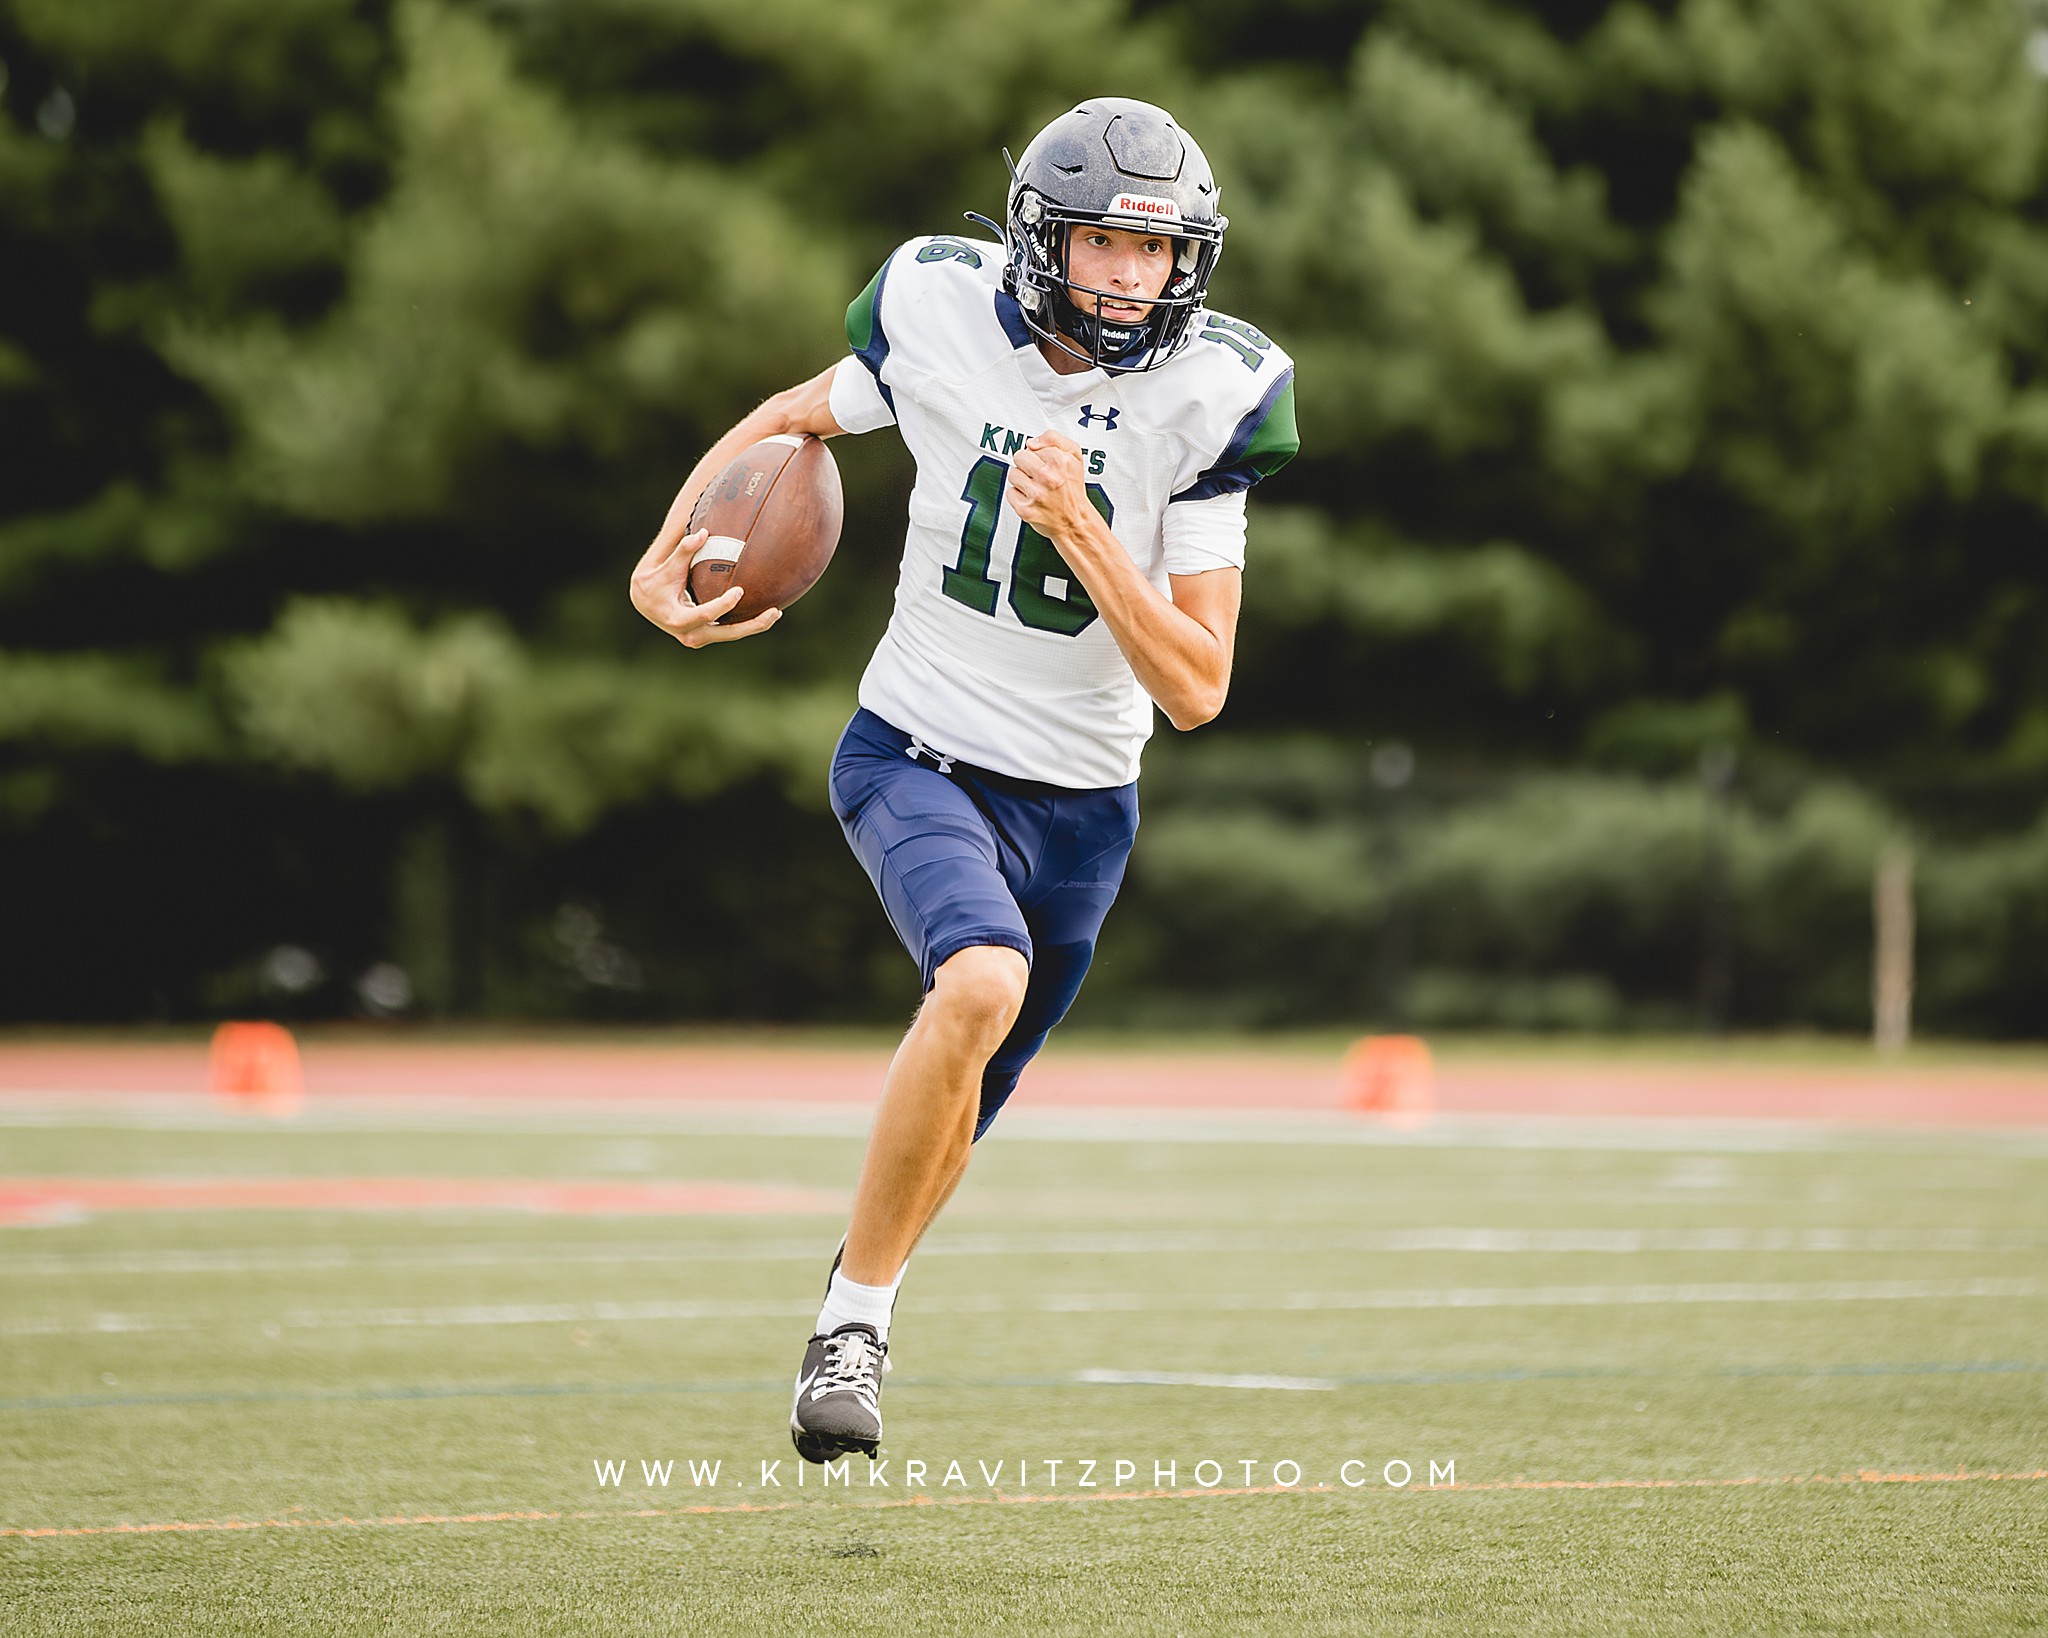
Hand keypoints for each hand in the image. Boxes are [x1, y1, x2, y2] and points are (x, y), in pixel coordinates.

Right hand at [629, 528, 782, 648]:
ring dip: (754, 626)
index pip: (705, 615)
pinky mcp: (705, 636)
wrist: (646, 602)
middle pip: (726, 634)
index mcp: (677, 619)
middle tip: (773, 612)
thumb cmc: (656, 581)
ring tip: (776, 613)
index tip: (740, 590)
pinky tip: (765, 613)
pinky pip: (728, 631)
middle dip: (751, 625)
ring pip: (730, 635)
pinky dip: (745, 624)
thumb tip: (702, 532)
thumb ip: (683, 550)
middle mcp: (689, 634)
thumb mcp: (667, 566)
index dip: (723, 605)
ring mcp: (698, 638)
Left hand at [1006, 430, 1091, 538]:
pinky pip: (1010, 493)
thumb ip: (1054, 439)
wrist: (1075, 521)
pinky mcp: (1025, 509)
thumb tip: (1031, 442)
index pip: (1030, 446)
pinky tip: (1032, 499)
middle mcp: (1047, 477)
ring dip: (1022, 481)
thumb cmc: (1073, 489)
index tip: (1046, 464)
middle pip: (1018, 457)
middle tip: (1039, 476)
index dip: (1037, 455)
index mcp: (1059, 461)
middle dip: (1027, 465)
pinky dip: (1018, 496)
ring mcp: (1036, 494)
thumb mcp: (1074, 455)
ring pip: (1013, 474)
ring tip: (1036, 487)